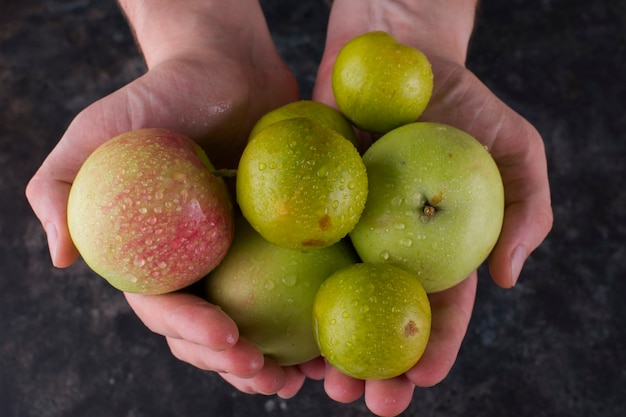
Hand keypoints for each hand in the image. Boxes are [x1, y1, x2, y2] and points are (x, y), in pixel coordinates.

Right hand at [25, 0, 307, 397]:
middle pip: (208, 328)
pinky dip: (306, 316)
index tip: (228, 337)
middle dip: (231, 361)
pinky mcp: (277, 239)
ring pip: (253, 319)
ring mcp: (238, 254)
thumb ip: (59, 186)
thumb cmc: (160, 94)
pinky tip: (324, 340)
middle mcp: (196, 262)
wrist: (224, 66)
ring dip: (269, 359)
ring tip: (295, 379)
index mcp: (152, 253)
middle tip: (264, 373)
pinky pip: (293, 283)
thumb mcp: (97, 130)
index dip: (190, 333)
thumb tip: (61, 256)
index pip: (165, 308)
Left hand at [310, 0, 552, 414]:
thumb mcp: (512, 145)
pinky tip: (273, 324)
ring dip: (322, 344)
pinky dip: (283, 291)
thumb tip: (507, 275)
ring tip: (314, 380)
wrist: (392, 51)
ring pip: (330, 299)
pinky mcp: (302, 205)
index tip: (420, 380)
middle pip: (378, 316)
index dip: (432, 347)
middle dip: (372, 364)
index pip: (437, 307)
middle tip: (360, 397)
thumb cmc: (459, 98)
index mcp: (436, 246)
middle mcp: (386, 246)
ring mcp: (342, 229)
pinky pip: (291, 254)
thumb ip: (524, 207)